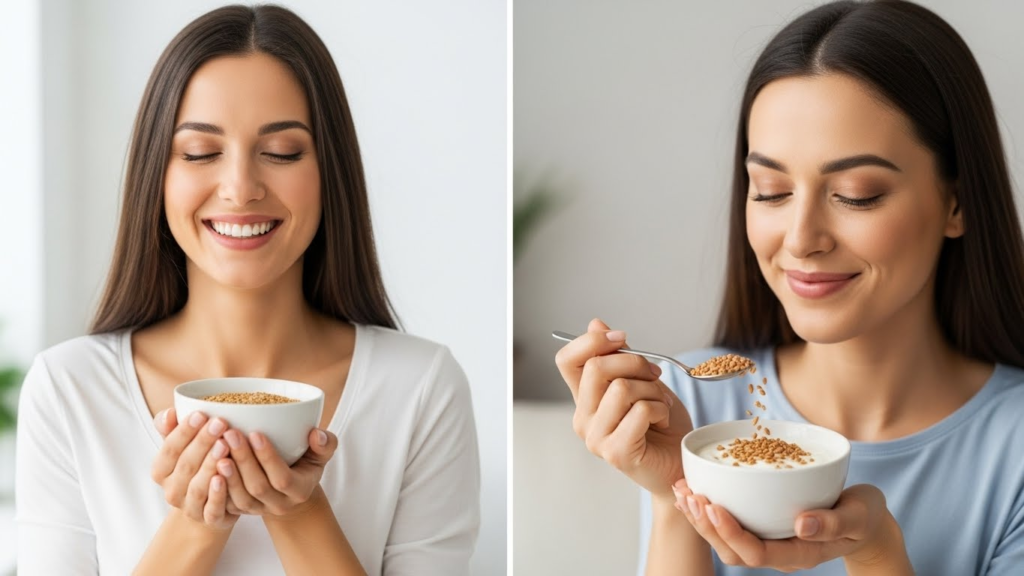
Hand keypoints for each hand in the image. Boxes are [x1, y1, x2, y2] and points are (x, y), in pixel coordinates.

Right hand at [152, 408, 238, 530]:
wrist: (209, 506)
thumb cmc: (196, 467)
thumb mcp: (182, 447)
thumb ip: (172, 430)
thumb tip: (170, 413)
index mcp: (161, 471)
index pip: (170, 449)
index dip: (184, 431)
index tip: (201, 414)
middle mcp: (171, 491)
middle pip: (186, 465)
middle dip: (202, 442)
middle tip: (220, 423)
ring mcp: (189, 508)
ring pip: (198, 486)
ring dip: (211, 465)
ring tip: (225, 445)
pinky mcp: (209, 520)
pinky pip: (212, 508)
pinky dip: (218, 494)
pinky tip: (225, 478)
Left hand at [214, 426, 338, 517]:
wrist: (289, 490)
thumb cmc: (305, 464)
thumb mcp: (320, 454)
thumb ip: (325, 443)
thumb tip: (316, 435)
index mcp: (300, 490)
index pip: (283, 478)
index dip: (268, 458)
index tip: (255, 433)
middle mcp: (279, 505)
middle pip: (258, 488)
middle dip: (244, 461)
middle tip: (230, 434)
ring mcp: (258, 511)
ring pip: (240, 498)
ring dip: (228, 475)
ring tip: (217, 449)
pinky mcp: (240, 512)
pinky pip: (225, 505)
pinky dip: (216, 487)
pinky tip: (207, 465)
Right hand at [555, 318, 692, 497]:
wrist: (681, 466)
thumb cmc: (663, 426)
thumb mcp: (642, 381)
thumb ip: (618, 357)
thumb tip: (595, 324)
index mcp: (585, 398)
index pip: (567, 360)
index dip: (592, 341)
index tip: (622, 338)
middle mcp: (583, 418)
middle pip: (596, 367)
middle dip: (635, 362)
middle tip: (655, 376)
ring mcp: (596, 437)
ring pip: (621, 388)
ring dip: (652, 390)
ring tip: (661, 405)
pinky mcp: (615, 452)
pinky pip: (639, 411)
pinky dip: (660, 409)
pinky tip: (662, 421)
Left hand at [672, 479, 908, 571]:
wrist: (867, 521)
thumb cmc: (864, 517)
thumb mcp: (859, 516)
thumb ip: (835, 522)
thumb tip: (803, 524)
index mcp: (800, 553)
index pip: (757, 552)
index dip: (731, 532)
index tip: (713, 506)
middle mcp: (779, 552)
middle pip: (733, 551)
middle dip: (707, 525)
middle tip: (691, 495)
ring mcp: (770, 541)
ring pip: (726, 541)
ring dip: (701, 518)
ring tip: (683, 491)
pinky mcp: (764, 526)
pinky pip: (730, 525)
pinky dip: (707, 509)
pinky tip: (692, 491)